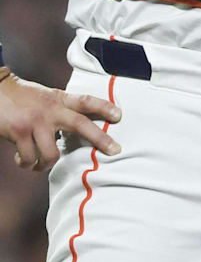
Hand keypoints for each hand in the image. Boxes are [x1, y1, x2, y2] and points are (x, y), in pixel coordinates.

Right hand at [0, 71, 121, 170]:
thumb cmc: (22, 97)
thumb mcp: (47, 96)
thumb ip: (61, 108)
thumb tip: (78, 127)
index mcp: (59, 99)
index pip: (86, 101)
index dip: (104, 107)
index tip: (120, 115)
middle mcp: (50, 110)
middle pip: (81, 124)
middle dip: (100, 139)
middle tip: (115, 150)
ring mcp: (35, 122)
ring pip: (51, 154)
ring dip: (45, 165)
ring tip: (40, 165)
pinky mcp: (18, 132)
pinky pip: (29, 158)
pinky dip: (26, 163)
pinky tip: (22, 159)